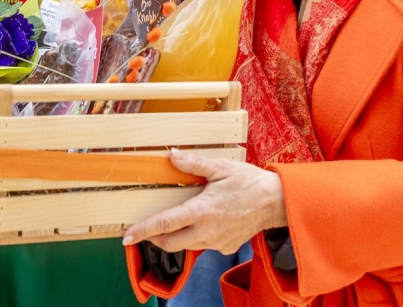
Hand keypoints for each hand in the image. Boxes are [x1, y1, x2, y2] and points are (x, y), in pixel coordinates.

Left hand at [123, 149, 286, 253]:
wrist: (275, 201)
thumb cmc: (248, 181)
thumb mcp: (220, 167)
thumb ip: (194, 164)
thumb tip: (172, 155)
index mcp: (201, 210)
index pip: (165, 224)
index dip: (143, 231)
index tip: (127, 236)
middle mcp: (206, 231)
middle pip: (170, 242)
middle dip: (156, 237)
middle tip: (150, 227)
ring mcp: (216, 242)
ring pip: (187, 245)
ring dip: (177, 236)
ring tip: (182, 218)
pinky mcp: (225, 248)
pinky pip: (204, 245)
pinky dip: (198, 236)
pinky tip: (207, 221)